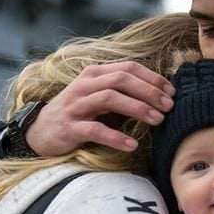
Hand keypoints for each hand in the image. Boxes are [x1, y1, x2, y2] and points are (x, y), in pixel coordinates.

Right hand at [25, 61, 174, 155]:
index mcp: (95, 74)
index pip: (128, 68)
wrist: (41, 131)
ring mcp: (76, 105)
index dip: (153, 78)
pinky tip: (132, 145)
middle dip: (149, 92)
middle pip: (121, 80)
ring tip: (158, 121)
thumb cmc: (80, 114)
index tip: (172, 92)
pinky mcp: (70, 127)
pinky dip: (116, 137)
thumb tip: (160, 96)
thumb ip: (124, 93)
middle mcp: (85, 85)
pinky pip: (95, 130)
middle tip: (169, 106)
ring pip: (110, 99)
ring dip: (138, 108)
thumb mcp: (100, 97)